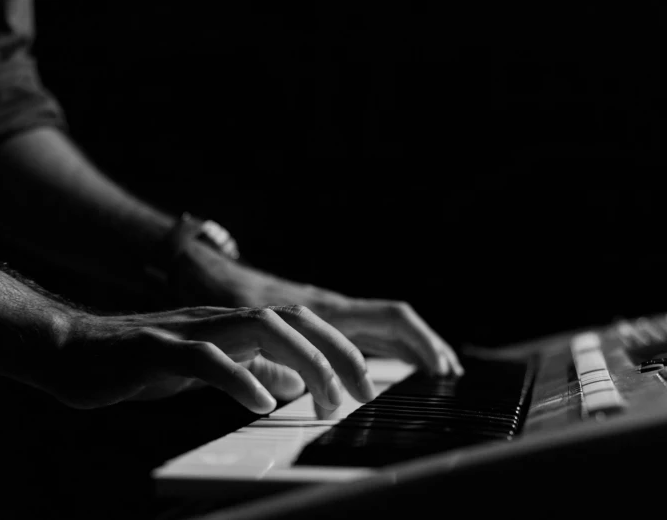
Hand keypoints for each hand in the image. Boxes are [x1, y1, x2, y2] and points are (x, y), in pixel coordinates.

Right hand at [45, 306, 375, 412]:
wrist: (73, 349)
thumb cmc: (142, 360)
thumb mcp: (212, 366)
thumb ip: (253, 368)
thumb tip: (293, 381)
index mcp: (236, 325)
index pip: (302, 325)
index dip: (339, 349)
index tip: (365, 385)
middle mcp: (221, 319)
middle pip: (294, 319)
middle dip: (337, 352)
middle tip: (362, 392)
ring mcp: (190, 329)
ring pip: (260, 328)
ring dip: (303, 360)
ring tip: (325, 400)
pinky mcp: (156, 348)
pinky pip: (204, 358)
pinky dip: (239, 378)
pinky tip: (261, 403)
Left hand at [171, 241, 462, 376]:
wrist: (217, 278)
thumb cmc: (233, 302)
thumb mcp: (251, 334)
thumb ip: (274, 363)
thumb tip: (302, 388)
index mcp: (327, 309)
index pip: (389, 318)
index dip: (418, 342)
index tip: (436, 369)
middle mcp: (337, 308)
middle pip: (397, 322)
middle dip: (426, 347)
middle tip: (449, 377)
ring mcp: (334, 312)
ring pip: (384, 328)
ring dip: (411, 349)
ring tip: (434, 376)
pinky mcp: (326, 320)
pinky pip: (367, 332)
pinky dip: (388, 349)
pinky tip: (394, 367)